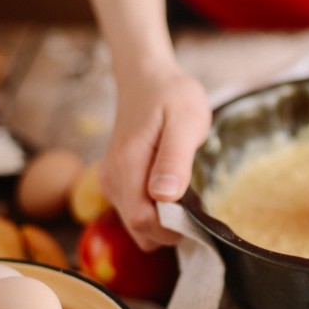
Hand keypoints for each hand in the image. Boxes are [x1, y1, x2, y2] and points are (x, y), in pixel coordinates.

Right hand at [99, 65, 210, 250]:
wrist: (146, 78)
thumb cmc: (171, 96)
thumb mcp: (185, 120)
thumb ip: (174, 159)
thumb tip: (164, 196)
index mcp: (127, 166)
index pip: (142, 221)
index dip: (172, 229)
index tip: (197, 215)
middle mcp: (112, 179)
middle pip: (139, 229)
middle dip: (170, 229)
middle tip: (196, 204)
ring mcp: (111, 182)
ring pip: (137, 225)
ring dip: (163, 222)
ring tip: (185, 193)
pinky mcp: (115, 182)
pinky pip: (135, 212)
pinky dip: (155, 213)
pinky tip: (172, 191)